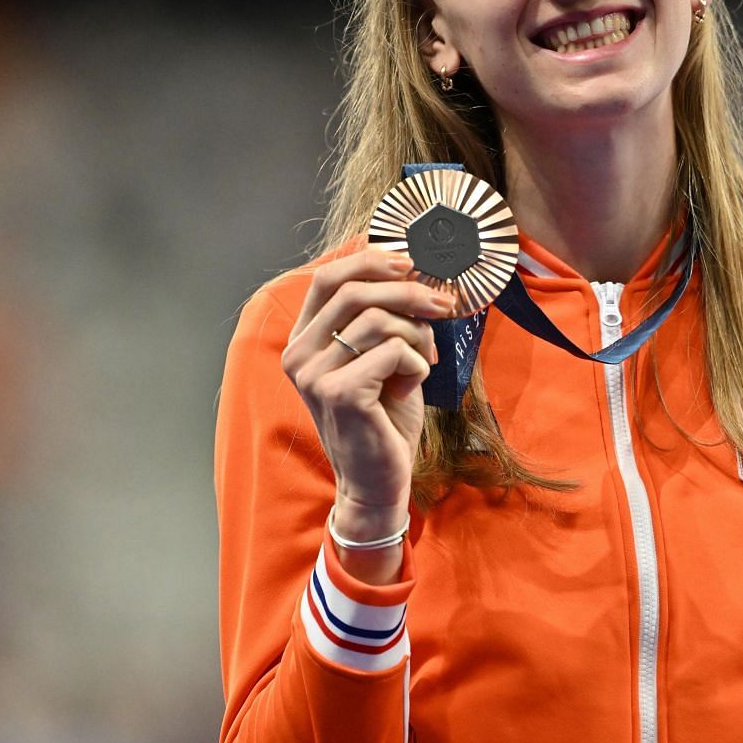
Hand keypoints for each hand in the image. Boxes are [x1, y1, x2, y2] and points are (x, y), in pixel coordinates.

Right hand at [281, 248, 457, 532]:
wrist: (378, 480)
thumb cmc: (383, 418)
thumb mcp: (379, 358)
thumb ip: (383, 319)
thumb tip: (413, 270)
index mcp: (304, 341)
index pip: (327, 278)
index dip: (369, 261)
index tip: (410, 262)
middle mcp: (299, 355)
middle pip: (354, 291)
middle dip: (407, 291)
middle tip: (443, 303)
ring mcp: (314, 375)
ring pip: (378, 321)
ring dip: (416, 335)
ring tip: (423, 360)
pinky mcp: (340, 393)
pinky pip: (392, 351)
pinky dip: (415, 364)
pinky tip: (410, 386)